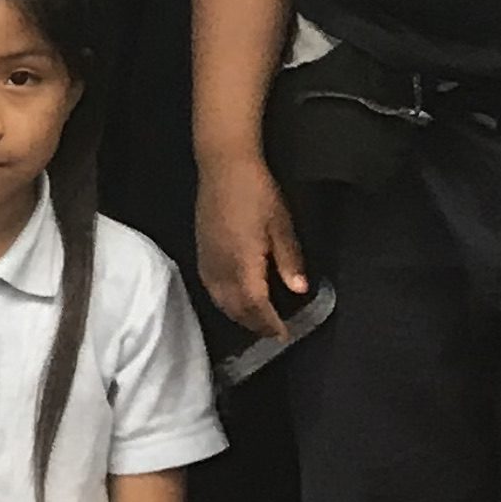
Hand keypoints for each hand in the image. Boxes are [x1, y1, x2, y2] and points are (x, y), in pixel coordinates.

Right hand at [197, 158, 310, 345]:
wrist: (223, 166)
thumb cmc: (258, 192)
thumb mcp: (282, 224)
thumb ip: (289, 259)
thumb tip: (299, 290)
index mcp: (242, 262)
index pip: (255, 304)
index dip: (269, 323)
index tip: (284, 335)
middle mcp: (220, 267)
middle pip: (235, 307)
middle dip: (254, 324)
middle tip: (272, 333)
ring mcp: (207, 259)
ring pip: (220, 300)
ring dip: (237, 315)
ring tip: (255, 322)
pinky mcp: (201, 251)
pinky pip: (210, 287)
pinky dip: (223, 301)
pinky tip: (233, 299)